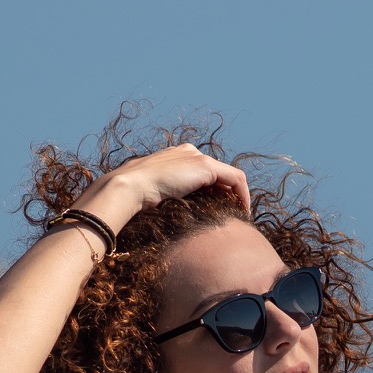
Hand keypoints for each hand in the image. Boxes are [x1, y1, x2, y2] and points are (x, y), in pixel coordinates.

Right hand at [73, 144, 251, 235]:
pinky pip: (235, 179)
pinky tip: (243, 213)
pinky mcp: (205, 166)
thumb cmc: (136, 198)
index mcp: (175, 158)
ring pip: (229, 176)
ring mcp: (197, 157)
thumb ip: (168, 200)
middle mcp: (189, 153)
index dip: (215, 193)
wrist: (130, 187)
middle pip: (219, 175)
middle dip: (228, 196)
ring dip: (238, 197)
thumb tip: (174, 219)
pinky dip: (242, 196)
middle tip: (234, 217)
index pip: (204, 175)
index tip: (220, 213)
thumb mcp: (155, 197)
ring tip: (240, 218)